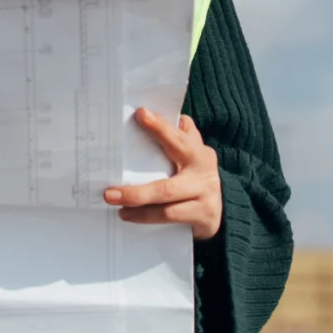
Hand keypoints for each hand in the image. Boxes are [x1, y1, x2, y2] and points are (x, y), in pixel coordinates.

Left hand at [103, 108, 222, 240]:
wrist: (223, 210)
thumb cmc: (196, 177)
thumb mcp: (192, 154)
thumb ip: (178, 135)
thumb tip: (150, 112)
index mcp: (199, 154)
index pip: (178, 138)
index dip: (160, 127)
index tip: (140, 115)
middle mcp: (204, 175)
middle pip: (166, 186)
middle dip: (136, 192)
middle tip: (108, 194)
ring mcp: (205, 199)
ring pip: (166, 208)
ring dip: (138, 208)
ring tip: (116, 205)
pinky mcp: (203, 218)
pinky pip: (170, 219)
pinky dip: (148, 219)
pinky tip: (130, 216)